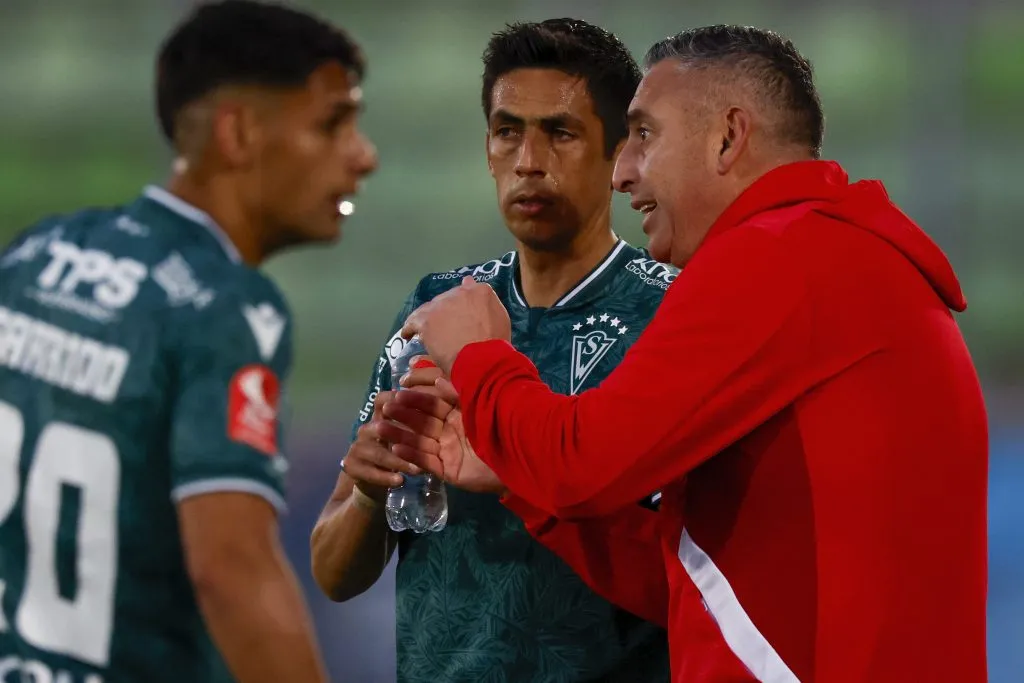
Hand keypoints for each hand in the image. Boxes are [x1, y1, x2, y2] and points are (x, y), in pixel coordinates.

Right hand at [339, 391, 422, 501]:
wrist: (375, 480)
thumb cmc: (397, 452)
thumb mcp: (407, 436)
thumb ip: (417, 422)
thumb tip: (438, 401)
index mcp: (379, 418)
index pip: (382, 400)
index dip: (394, 399)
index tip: (413, 404)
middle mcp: (366, 430)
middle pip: (381, 427)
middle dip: (401, 435)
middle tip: (422, 443)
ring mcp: (357, 448)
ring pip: (378, 453)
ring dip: (398, 461)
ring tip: (416, 470)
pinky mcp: (350, 466)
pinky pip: (369, 472)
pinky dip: (385, 477)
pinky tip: (399, 480)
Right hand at [381, 363, 505, 494]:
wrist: (518, 457)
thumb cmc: (500, 423)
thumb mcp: (476, 403)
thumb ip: (457, 392)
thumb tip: (438, 377)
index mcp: (459, 413)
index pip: (432, 404)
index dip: (415, 399)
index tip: (396, 392)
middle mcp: (451, 431)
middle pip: (422, 422)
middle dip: (403, 416)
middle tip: (383, 409)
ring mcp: (449, 451)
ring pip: (420, 441)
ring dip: (400, 434)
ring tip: (380, 428)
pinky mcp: (449, 470)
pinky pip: (427, 461)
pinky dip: (411, 454)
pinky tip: (395, 447)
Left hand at [400, 276, 510, 374]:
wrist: (482, 359)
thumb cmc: (495, 344)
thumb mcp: (500, 318)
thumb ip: (486, 301)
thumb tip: (468, 280)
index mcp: (480, 291)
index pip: (466, 290)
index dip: (461, 304)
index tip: (460, 313)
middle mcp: (459, 293)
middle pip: (446, 299)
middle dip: (445, 312)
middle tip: (446, 329)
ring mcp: (441, 305)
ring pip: (429, 309)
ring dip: (428, 320)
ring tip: (427, 333)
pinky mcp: (427, 320)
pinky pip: (412, 322)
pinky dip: (410, 328)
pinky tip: (408, 335)